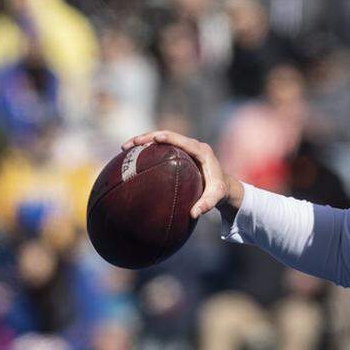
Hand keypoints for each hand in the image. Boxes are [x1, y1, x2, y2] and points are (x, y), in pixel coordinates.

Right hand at [121, 130, 242, 218]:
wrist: (223, 185)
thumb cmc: (219, 190)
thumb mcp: (216, 197)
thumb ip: (207, 204)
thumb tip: (194, 214)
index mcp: (202, 152)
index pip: (184, 141)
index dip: (169, 138)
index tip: (155, 138)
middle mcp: (193, 146)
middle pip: (169, 136)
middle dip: (149, 137)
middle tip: (131, 144)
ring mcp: (186, 147)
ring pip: (162, 138)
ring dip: (144, 140)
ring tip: (125, 147)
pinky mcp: (180, 151)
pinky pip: (162, 146)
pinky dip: (147, 147)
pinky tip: (132, 154)